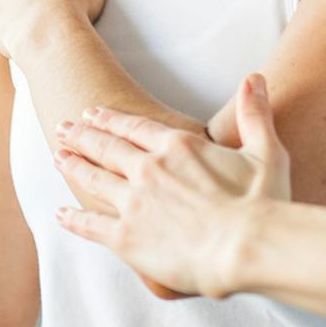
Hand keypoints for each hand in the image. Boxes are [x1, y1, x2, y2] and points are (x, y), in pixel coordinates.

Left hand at [53, 73, 290, 297]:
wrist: (247, 247)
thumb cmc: (263, 203)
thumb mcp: (266, 151)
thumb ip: (254, 115)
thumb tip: (255, 78)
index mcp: (178, 147)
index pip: (135, 127)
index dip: (112, 119)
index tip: (93, 112)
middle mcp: (149, 169)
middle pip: (107, 147)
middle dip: (83, 136)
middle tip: (64, 128)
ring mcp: (133, 203)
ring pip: (93, 179)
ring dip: (73, 166)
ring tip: (58, 157)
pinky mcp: (126, 238)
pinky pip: (91, 225)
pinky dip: (74, 218)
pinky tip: (61, 214)